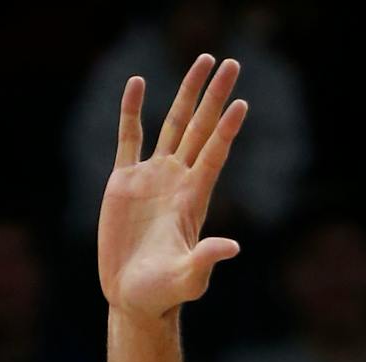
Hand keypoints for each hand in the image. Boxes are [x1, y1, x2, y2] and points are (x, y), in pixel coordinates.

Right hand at [98, 55, 248, 318]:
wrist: (133, 296)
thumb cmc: (164, 292)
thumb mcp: (189, 278)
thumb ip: (206, 259)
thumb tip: (232, 247)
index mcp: (194, 198)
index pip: (214, 154)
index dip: (226, 129)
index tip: (241, 102)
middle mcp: (177, 180)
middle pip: (200, 128)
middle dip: (214, 95)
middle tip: (230, 62)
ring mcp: (152, 177)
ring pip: (172, 124)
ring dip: (186, 93)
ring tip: (202, 61)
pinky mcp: (124, 181)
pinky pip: (129, 137)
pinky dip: (132, 110)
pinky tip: (137, 83)